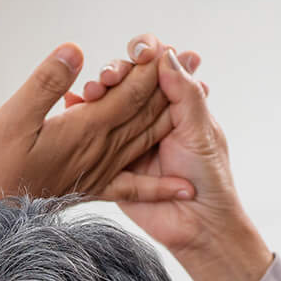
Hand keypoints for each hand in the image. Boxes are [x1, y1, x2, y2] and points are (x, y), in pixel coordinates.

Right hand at [0, 41, 195, 206]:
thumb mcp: (12, 119)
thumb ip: (47, 84)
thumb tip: (76, 49)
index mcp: (85, 130)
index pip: (128, 92)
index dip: (148, 68)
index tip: (166, 44)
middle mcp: (101, 151)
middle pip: (142, 111)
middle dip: (165, 82)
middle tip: (188, 57)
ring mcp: (100, 172)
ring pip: (143, 139)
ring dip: (169, 116)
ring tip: (196, 96)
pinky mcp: (93, 191)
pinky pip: (133, 187)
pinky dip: (157, 186)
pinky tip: (179, 187)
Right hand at [96, 34, 272, 280]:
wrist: (200, 227)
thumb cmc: (210, 179)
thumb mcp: (202, 131)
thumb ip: (186, 93)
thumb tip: (167, 53)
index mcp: (175, 104)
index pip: (156, 65)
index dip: (145, 53)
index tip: (141, 53)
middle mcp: (150, 117)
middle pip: (125, 81)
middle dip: (114, 72)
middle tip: (108, 79)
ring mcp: (129, 140)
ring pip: (106, 105)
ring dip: (94, 93)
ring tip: (89, 93)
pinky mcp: (113, 164)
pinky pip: (91, 139)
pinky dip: (79, 119)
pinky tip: (71, 105)